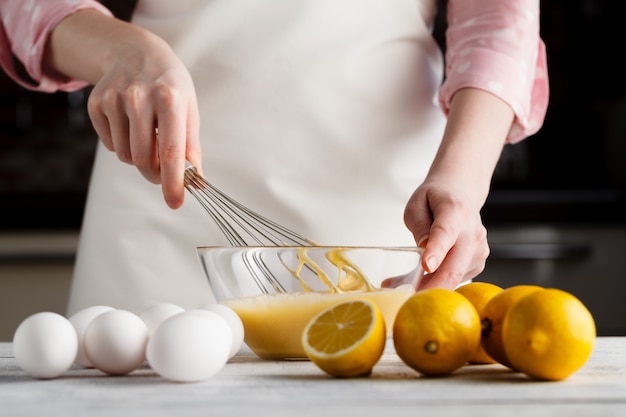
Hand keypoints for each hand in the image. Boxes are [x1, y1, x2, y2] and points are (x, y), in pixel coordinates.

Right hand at [44, 10, 201, 208]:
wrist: (135, 52)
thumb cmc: (170, 85)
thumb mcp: (189, 109)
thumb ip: (192, 147)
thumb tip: (197, 182)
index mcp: (170, 99)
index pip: (171, 152)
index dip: (173, 182)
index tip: (175, 202)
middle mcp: (139, 98)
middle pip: (144, 159)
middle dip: (155, 174)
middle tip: (163, 173)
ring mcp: (114, 100)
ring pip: (126, 156)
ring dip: (139, 158)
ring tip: (148, 137)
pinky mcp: (96, 104)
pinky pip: (110, 145)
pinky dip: (123, 144)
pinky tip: (130, 125)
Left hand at [401, 178, 489, 289]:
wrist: (462, 194)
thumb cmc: (437, 200)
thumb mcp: (417, 204)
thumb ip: (418, 226)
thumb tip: (423, 249)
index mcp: (455, 212)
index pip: (445, 233)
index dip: (436, 251)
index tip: (426, 266)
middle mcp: (472, 232)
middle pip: (454, 266)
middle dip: (432, 287)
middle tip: (408, 300)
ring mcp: (479, 250)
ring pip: (454, 277)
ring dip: (431, 287)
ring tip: (407, 287)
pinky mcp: (478, 263)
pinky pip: (457, 278)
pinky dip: (439, 283)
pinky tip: (426, 278)